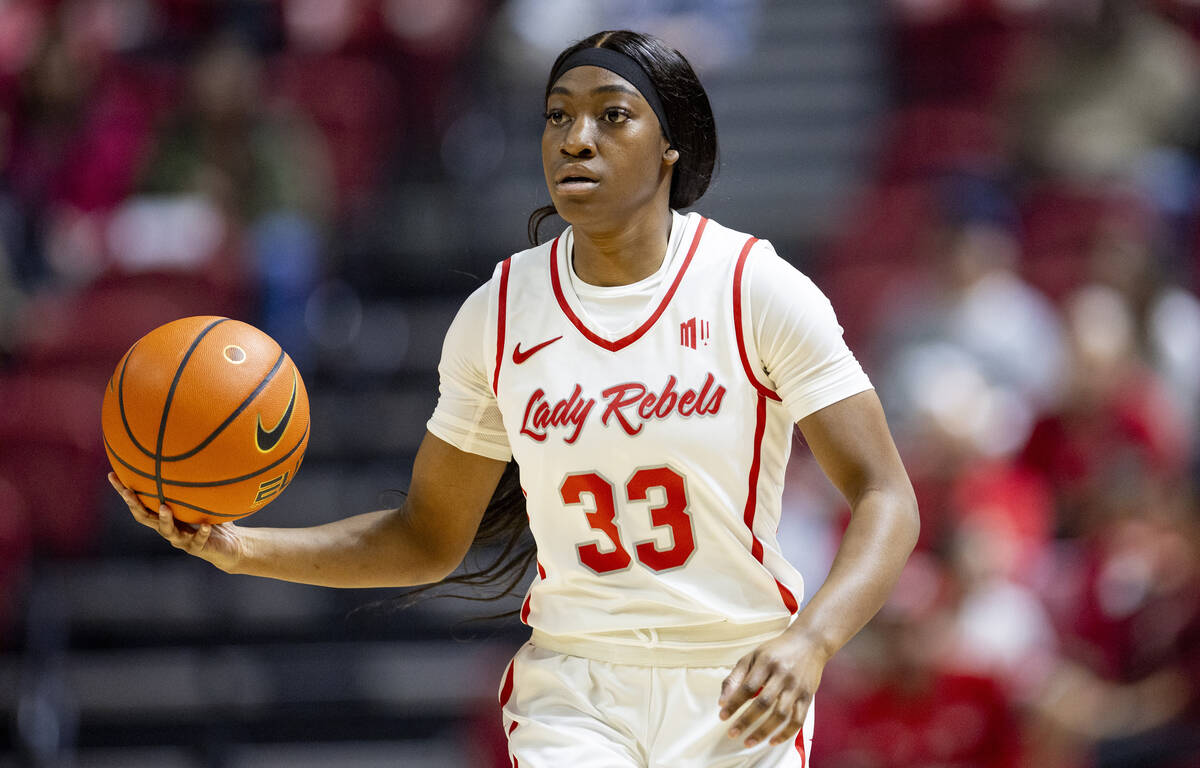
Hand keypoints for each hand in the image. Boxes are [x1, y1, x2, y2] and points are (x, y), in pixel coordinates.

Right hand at [109, 472, 243, 572]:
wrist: (229, 546)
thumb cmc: (212, 519)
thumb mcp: (202, 498)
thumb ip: (194, 483)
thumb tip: (190, 453)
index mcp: (164, 517)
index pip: (140, 503)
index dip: (124, 491)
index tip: (112, 474)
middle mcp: (168, 528)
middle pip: (145, 518)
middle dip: (134, 504)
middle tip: (127, 492)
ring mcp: (182, 540)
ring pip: (168, 531)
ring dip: (164, 519)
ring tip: (164, 507)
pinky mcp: (198, 548)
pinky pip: (199, 540)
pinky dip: (201, 532)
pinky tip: (206, 525)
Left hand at [718, 628, 828, 748]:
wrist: (809, 642)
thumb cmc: (776, 650)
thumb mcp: (752, 656)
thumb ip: (736, 677)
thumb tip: (722, 701)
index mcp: (766, 663)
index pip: (747, 687)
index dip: (734, 704)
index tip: (723, 716)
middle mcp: (782, 675)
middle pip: (763, 702)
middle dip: (746, 721)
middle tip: (732, 733)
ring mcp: (796, 687)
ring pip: (780, 714)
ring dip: (764, 731)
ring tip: (749, 741)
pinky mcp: (808, 696)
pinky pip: (798, 720)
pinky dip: (786, 733)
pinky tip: (772, 741)